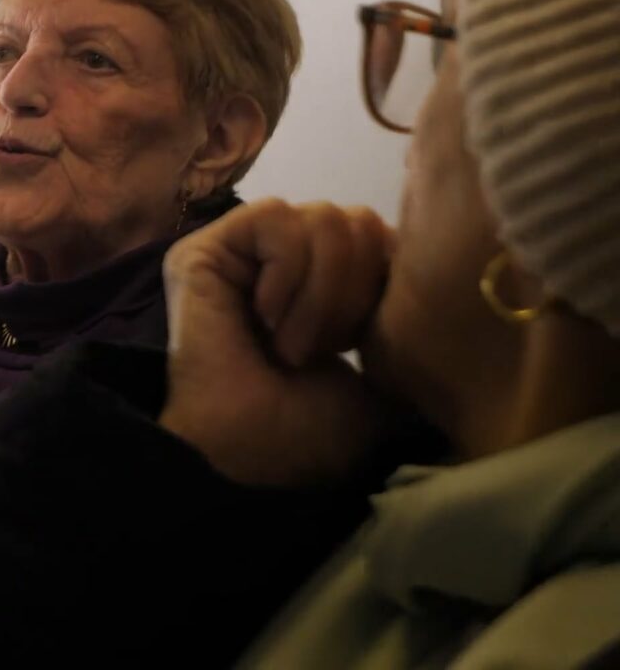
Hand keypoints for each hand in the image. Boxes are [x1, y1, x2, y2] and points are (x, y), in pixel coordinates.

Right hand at [156, 199, 401, 486]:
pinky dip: (288, 275)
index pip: (381, 233)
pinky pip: (276, 218)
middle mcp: (285, 259)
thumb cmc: (311, 431)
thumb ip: (415, 330)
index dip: (388, 279)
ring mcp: (244, 250)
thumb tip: (464, 299)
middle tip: (324, 350)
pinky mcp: (208, 247)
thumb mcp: (390, 378)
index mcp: (328, 284)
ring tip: (292, 344)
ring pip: (324, 217)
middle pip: (357, 219)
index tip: (364, 345)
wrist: (252, 453)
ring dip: (321, 294)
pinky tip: (266, 319)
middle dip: (354, 292)